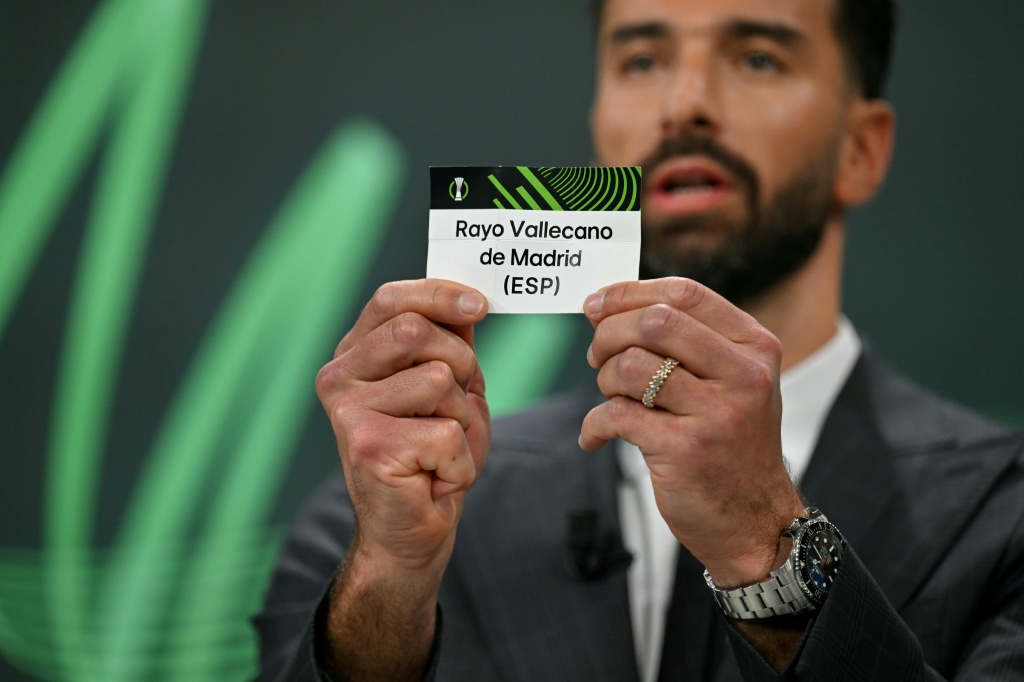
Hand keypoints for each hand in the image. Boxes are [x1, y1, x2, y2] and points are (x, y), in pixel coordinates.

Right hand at [315, 279, 490, 576]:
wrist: (412, 532)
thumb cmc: (431, 456)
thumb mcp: (449, 388)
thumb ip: (452, 342)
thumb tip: (469, 296)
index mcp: (355, 355)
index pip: (391, 300)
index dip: (439, 295)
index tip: (480, 306)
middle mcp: (340, 378)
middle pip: (415, 332)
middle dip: (460, 363)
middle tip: (457, 403)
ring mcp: (349, 413)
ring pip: (438, 381)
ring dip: (460, 418)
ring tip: (439, 446)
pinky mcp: (368, 448)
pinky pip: (446, 433)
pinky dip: (458, 460)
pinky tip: (434, 476)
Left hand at [578, 278, 803, 587]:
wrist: (756, 521)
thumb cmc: (730, 444)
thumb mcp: (731, 382)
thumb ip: (686, 343)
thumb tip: (611, 307)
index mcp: (754, 346)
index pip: (683, 294)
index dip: (629, 293)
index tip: (595, 304)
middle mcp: (743, 374)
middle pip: (655, 322)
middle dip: (609, 334)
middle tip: (597, 356)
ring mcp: (717, 413)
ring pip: (632, 366)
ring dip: (605, 380)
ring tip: (612, 398)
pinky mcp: (686, 450)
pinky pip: (617, 415)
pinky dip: (594, 424)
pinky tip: (596, 435)